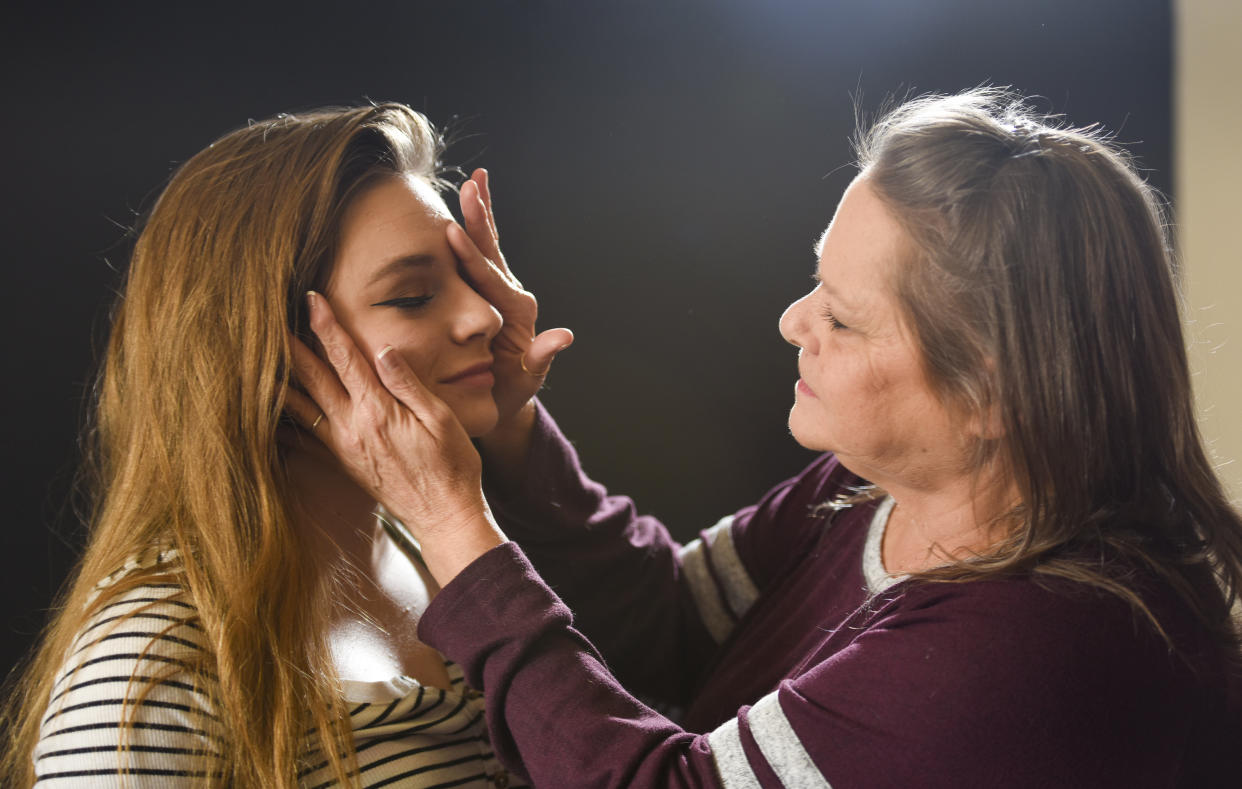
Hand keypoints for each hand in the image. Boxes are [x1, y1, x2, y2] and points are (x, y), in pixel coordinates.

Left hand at [285, 291, 505, 583]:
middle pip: (312, 376)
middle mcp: (352, 427)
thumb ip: (409, 383)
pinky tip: (267, 410)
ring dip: (279, 377)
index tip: (311, 298)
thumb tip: (384, 349)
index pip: (345, 358)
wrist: (444, 517)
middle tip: (266, 317)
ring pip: (300, 405)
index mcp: (378, 411)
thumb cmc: (452, 466)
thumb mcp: (442, 419)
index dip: (326, 325)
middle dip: (290, 343)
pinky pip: (304, 436)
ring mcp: (343, 447)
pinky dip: (285, 419)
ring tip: (256, 356)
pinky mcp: (342, 463)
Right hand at [453, 169, 573, 424]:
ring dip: (480, 214)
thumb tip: (565, 336)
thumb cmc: (509, 393)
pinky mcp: (484, 292)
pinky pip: (477, 257)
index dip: (472, 257)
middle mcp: (509, 296)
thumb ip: (542, 357)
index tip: (453, 232)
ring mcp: (497, 291)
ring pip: (486, 247)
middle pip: (491, 252)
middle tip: (473, 184)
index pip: (491, 280)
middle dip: (480, 219)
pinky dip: (473, 230)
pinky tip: (466, 205)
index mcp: (517, 313)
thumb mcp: (525, 380)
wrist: (501, 399)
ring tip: (475, 181)